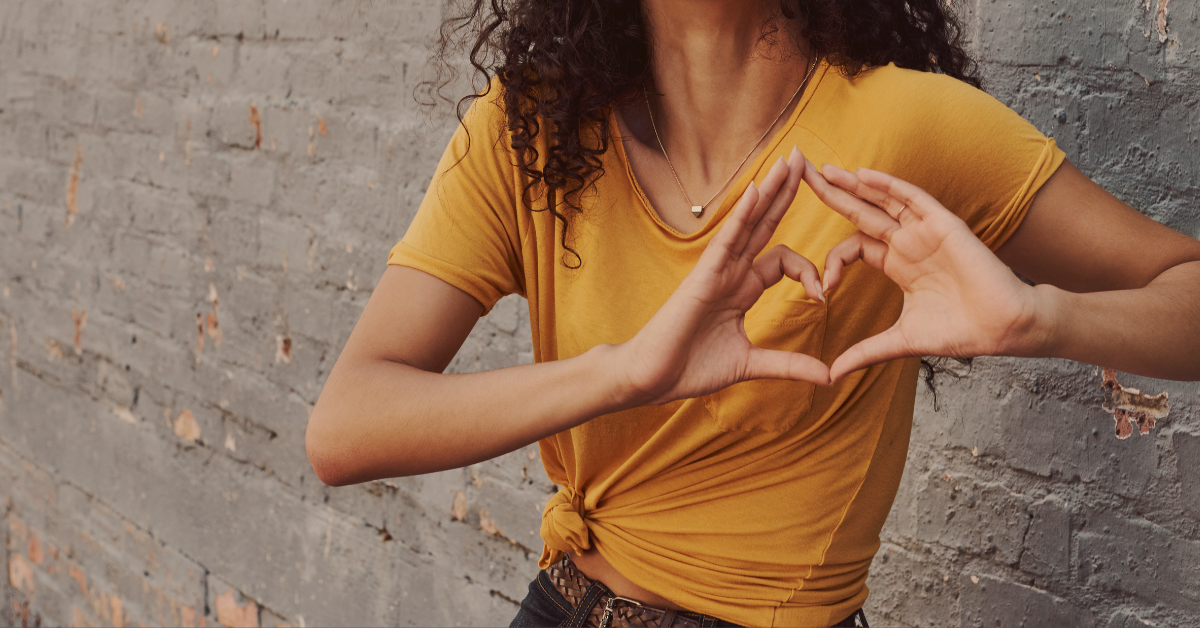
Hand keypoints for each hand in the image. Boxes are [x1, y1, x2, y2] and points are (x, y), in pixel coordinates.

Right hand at [618, 148, 830, 405]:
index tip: (822, 298)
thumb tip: (828, 377)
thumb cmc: (690, 369)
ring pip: (750, 222)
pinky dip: (742, 214)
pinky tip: (757, 189)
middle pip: (766, 223)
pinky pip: (727, 239)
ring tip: (792, 160)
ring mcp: (717, 270)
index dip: (809, 271)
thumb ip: (788, 365)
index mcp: (742, 289)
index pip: (784, 260)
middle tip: (807, 159)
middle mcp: (731, 272)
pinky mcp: (703, 276)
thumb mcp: (751, 364)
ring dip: (772, 190)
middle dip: (787, 192)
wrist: (652, 379)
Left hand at [804, 162, 1049, 381]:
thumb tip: (831, 376)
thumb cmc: (961, 332)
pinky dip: (887, 185)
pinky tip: (861, 175)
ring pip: (882, 199)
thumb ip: (865, 353)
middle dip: (830, 194)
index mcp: (897, 265)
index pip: (854, 247)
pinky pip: (912, 198)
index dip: (833, 261)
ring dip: (852, 183)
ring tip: (821, 169)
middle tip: (797, 175)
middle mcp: (908, 243)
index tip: (822, 289)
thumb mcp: (900, 342)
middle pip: (860, 211)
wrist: (1004, 329)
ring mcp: (925, 231)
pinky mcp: (943, 225)